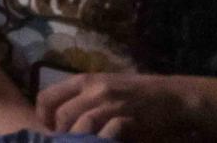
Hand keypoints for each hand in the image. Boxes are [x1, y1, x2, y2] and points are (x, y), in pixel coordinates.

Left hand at [37, 72, 197, 138]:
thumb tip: (60, 115)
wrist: (173, 98)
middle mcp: (94, 89)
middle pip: (62, 114)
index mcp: (84, 80)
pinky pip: (104, 134)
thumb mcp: (105, 86)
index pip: (48, 96)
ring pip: (81, 125)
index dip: (43, 116)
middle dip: (59, 133)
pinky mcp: (127, 120)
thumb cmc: (137, 92)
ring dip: (77, 139)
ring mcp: (111, 105)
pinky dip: (97, 141)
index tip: (48, 130)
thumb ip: (83, 97)